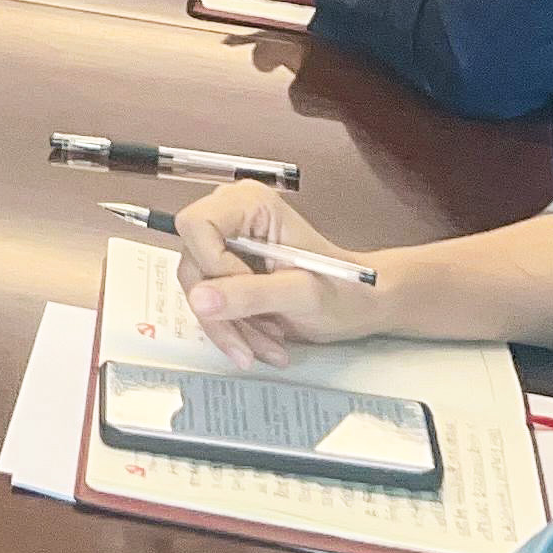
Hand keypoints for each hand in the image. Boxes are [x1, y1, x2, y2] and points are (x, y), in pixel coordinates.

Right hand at [174, 185, 378, 365]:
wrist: (360, 306)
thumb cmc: (344, 291)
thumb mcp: (301, 294)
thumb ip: (250, 294)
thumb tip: (198, 300)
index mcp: (249, 204)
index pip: (196, 225)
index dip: (211, 265)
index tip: (246, 296)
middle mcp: (230, 216)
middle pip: (193, 262)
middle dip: (221, 310)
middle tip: (252, 345)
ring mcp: (225, 243)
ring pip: (198, 289)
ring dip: (230, 326)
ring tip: (270, 348)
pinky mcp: (225, 268)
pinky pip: (209, 302)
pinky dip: (234, 328)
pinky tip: (265, 342)